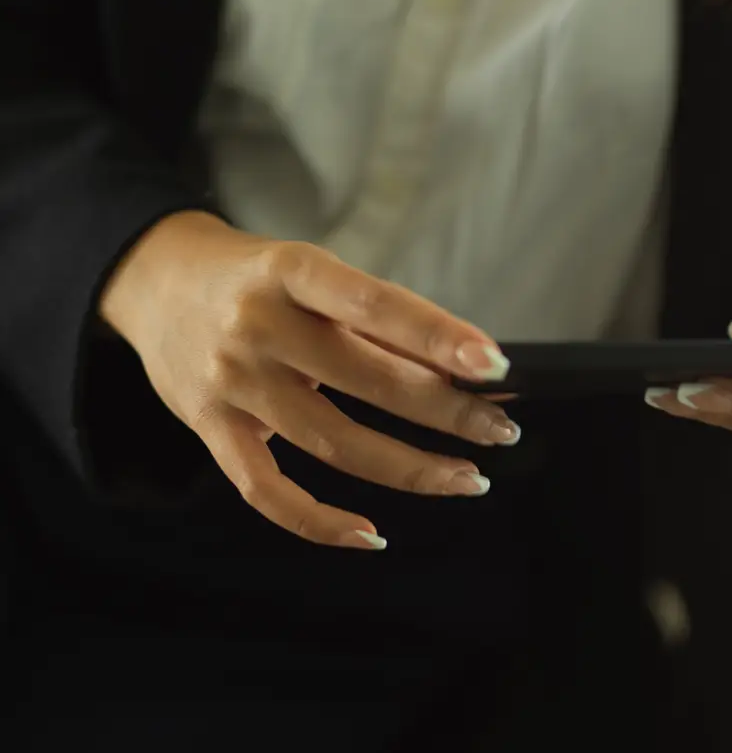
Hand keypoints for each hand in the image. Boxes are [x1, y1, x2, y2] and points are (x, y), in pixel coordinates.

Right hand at [100, 211, 518, 549]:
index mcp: (290, 271)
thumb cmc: (258, 277)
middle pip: (367, 380)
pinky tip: (373, 534)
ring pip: (333, 441)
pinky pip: (267, 491)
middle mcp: (257, 326)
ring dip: (410, 468)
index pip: (375, 305)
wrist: (155, 281)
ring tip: (467, 477)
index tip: (493, 365)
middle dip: (447, 413)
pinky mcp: (210, 429)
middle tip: (502, 431)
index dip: (438, 336)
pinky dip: (320, 522)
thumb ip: (377, 320)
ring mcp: (231, 383)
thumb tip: (465, 371)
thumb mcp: (311, 273)